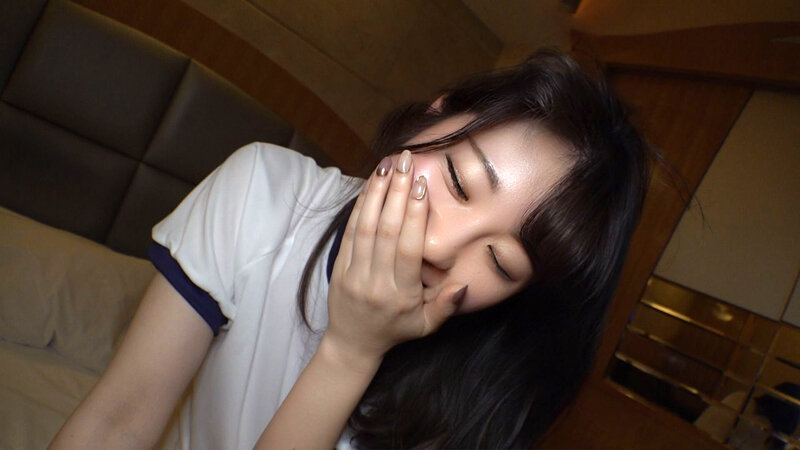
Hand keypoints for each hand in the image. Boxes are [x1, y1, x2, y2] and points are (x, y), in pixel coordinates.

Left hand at [325, 150, 466, 364]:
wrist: (353, 343)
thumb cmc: (396, 330)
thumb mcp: (427, 326)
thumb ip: (446, 306)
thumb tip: (463, 284)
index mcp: (400, 295)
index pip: (407, 249)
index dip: (414, 215)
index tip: (421, 186)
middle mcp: (375, 282)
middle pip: (386, 231)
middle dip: (396, 192)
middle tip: (406, 161)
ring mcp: (353, 273)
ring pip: (365, 226)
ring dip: (376, 192)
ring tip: (388, 164)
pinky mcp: (339, 266)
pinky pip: (349, 231)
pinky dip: (360, 205)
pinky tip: (370, 184)